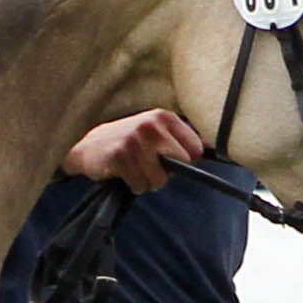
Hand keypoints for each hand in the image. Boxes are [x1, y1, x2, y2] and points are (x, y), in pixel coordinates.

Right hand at [63, 109, 204, 193]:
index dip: (185, 160)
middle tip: (149, 167)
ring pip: (159, 179)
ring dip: (147, 181)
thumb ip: (181, 137)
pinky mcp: (120, 156)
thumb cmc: (128, 142)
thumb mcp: (155, 131)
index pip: (196, 149)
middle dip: (166, 173)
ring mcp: (135, 140)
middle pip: (181, 164)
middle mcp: (151, 126)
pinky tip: (124, 174)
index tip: (168, 159)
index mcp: (164, 117)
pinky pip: (140, 184)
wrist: (88, 147)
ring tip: (134, 170)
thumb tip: (214, 146)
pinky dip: (134, 186)